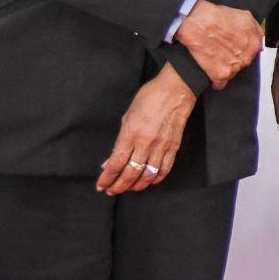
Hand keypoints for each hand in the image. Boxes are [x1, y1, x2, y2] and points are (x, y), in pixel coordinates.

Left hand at [98, 64, 194, 194]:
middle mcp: (146, 143)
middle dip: (119, 186)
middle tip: (112, 190)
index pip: (115, 163)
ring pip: (147, 175)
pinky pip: (164, 169)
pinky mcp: (174, 146)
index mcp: (131, 133)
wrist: (177, 89)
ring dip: (136, 186)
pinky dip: (155, 178)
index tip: (101, 185)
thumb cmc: (150, 97)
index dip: (107, 178)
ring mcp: (161, 146)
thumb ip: (120, 140)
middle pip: (130, 173)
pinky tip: (149, 181)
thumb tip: (111, 160)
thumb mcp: (128, 116)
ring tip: (129, 188)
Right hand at [175, 0, 262, 89]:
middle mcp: (247, 56)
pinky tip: (209, 70)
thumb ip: (254, 28)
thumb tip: (257, 35)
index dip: (242, 47)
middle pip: (243, 62)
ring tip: (213, 57)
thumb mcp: (243, 16)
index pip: (254, 50)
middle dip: (234, 58)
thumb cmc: (216, 17)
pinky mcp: (220, 75)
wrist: (195, 24)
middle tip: (222, 51)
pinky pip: (220, 83)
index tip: (235, 47)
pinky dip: (215, 79)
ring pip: (233, 72)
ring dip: (224, 68)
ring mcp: (235, 67)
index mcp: (254, 42)